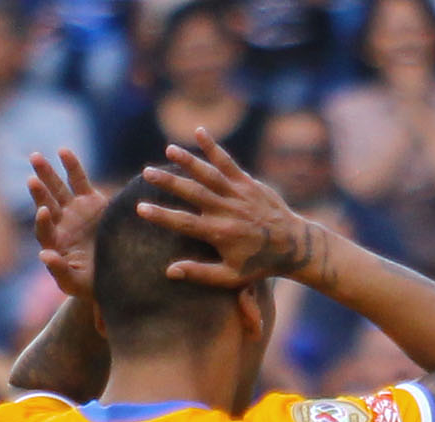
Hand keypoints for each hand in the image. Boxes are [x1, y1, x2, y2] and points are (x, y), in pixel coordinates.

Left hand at [26, 148, 115, 300]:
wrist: (116, 274)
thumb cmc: (93, 285)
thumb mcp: (76, 284)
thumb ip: (60, 271)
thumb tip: (44, 255)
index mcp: (55, 244)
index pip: (44, 231)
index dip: (43, 222)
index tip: (44, 212)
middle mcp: (61, 225)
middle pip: (46, 205)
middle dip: (39, 192)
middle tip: (32, 180)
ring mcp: (74, 211)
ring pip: (57, 189)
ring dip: (46, 173)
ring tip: (35, 157)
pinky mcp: (90, 201)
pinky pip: (78, 180)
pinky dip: (71, 165)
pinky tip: (63, 151)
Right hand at [139, 131, 324, 288]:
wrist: (293, 245)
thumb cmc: (259, 264)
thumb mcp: (231, 277)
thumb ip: (200, 273)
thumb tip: (170, 271)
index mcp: (219, 234)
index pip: (184, 223)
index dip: (161, 216)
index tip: (141, 208)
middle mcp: (227, 211)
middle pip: (193, 193)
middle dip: (169, 182)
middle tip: (146, 172)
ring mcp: (238, 195)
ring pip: (209, 174)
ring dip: (189, 161)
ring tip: (169, 150)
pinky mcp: (248, 183)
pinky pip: (229, 162)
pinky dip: (214, 148)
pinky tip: (199, 132)